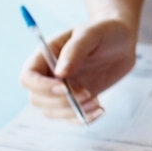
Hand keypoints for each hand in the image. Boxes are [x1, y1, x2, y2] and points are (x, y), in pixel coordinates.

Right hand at [18, 18, 135, 121]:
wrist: (123, 40)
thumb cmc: (105, 31)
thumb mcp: (91, 34)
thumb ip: (74, 50)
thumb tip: (59, 73)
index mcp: (45, 55)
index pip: (27, 78)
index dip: (40, 87)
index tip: (64, 87)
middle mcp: (49, 74)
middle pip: (37, 99)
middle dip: (61, 102)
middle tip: (87, 93)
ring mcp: (62, 89)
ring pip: (52, 112)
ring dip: (72, 112)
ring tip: (96, 101)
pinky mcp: (76, 99)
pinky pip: (70, 117)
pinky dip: (82, 119)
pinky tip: (100, 109)